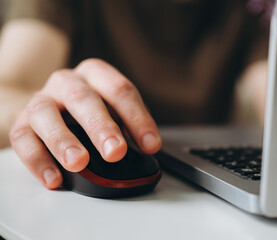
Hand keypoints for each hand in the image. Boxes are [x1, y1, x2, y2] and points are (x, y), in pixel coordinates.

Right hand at [9, 59, 161, 188]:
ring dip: (63, 140)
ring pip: (45, 114)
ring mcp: (41, 100)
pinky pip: (22, 139)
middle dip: (100, 126)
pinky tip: (55, 178)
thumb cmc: (89, 110)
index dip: (137, 117)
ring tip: (79, 163)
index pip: (119, 90)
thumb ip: (129, 126)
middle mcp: (67, 82)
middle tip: (115, 152)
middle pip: (82, 98)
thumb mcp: (114, 110)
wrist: (50, 107)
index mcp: (95, 75)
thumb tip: (147, 149)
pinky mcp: (21, 122)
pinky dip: (38, 160)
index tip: (151, 145)